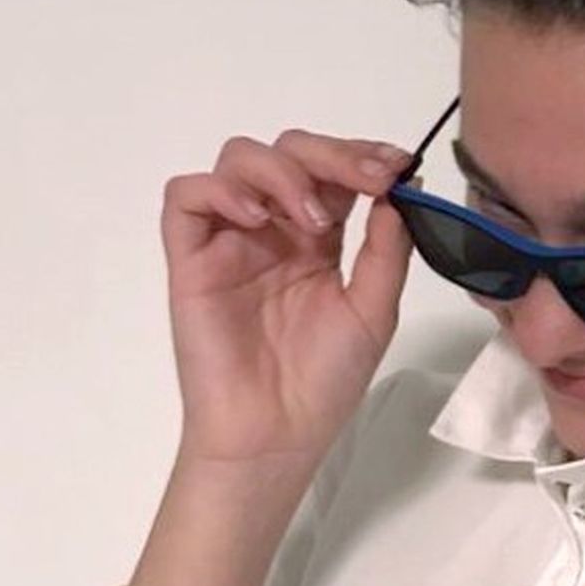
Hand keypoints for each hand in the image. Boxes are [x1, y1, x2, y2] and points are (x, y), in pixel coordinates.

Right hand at [161, 127, 419, 477]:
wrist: (277, 435)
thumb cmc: (325, 380)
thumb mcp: (374, 309)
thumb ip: (386, 247)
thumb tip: (399, 186)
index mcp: (318, 238)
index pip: (334, 170)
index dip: (363, 155)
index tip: (397, 164)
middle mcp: (274, 229)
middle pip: (289, 151)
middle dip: (332, 153)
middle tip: (367, 178)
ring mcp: (230, 239)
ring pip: (238, 159)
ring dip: (282, 171)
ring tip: (312, 219)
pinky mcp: (191, 258)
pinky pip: (186, 196)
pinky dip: (221, 190)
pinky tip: (258, 220)